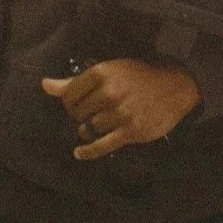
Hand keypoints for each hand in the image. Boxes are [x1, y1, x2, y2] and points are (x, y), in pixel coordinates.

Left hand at [42, 60, 200, 159]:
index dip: (70, 102)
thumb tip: (44, 85)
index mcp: (102, 73)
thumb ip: (75, 80)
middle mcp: (109, 92)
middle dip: (80, 115)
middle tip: (92, 113)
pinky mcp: (131, 131)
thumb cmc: (141, 76)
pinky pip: (101, 146)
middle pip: (77, 113)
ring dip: (88, 130)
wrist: (177, 85)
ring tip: (98, 125)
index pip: (69, 95)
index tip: (79, 103)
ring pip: (88, 129)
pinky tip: (80, 152)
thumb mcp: (110, 70)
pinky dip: (88, 152)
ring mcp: (120, 113)